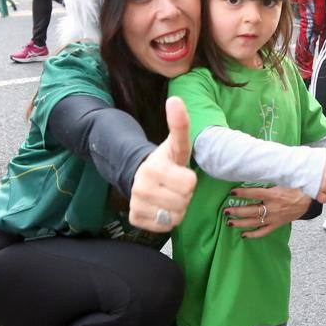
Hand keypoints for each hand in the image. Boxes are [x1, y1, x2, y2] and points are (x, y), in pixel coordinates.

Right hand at [129, 97, 195, 231]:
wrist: (142, 176)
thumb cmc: (167, 161)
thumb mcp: (177, 144)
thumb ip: (180, 124)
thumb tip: (175, 99)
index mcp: (154, 166)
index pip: (189, 183)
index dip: (190, 179)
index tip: (181, 172)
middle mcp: (142, 186)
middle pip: (183, 201)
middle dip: (185, 195)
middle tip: (176, 185)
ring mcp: (136, 202)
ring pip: (175, 216)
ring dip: (178, 208)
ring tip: (170, 195)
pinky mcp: (135, 218)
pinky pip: (164, 227)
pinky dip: (167, 220)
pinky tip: (161, 207)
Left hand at [224, 185, 309, 238]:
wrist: (308, 202)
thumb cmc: (296, 189)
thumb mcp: (284, 181)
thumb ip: (271, 179)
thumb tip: (258, 172)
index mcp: (274, 195)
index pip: (255, 194)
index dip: (242, 193)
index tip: (232, 192)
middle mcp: (272, 208)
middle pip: (251, 211)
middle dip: (237, 211)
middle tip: (226, 211)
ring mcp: (274, 218)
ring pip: (255, 222)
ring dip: (241, 223)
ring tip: (229, 222)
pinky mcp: (277, 224)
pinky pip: (264, 232)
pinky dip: (253, 235)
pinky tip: (243, 235)